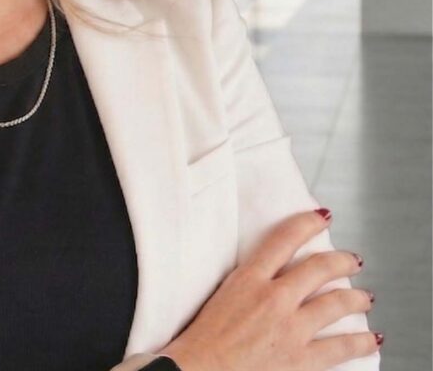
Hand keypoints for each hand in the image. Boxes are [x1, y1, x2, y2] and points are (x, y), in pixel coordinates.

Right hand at [161, 209, 379, 370]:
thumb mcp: (221, 295)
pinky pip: (340, 348)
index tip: (321, 217)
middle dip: (341, 261)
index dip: (306, 224)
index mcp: (249, 279)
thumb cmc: (203, 338)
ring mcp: (291, 329)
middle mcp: (274, 298)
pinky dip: (361, 342)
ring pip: (335, 305)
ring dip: (355, 299)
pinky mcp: (302, 360)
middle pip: (318, 269)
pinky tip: (371, 339)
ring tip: (365, 297)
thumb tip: (264, 278)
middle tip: (352, 260)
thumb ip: (246, 283)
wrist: (201, 370)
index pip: (283, 239)